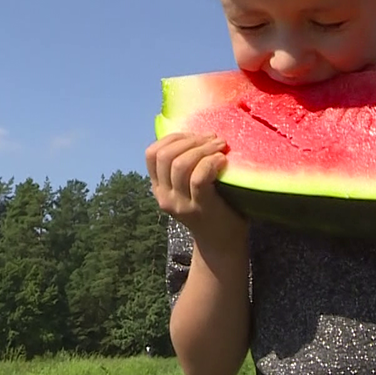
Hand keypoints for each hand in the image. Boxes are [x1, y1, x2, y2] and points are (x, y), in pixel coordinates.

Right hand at [146, 132, 246, 248]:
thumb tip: (198, 132)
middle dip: (191, 140)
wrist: (223, 243)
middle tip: (213, 138)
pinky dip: (211, 162)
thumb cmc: (213, 206)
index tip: (195, 136)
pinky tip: (223, 160)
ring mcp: (180, 204)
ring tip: (220, 146)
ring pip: (181, 164)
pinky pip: (198, 177)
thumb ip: (187, 165)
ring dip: (203, 148)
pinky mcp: (199, 208)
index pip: (152, 153)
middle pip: (165, 155)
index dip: (174, 138)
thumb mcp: (191, 185)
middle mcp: (164, 196)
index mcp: (159, 187)